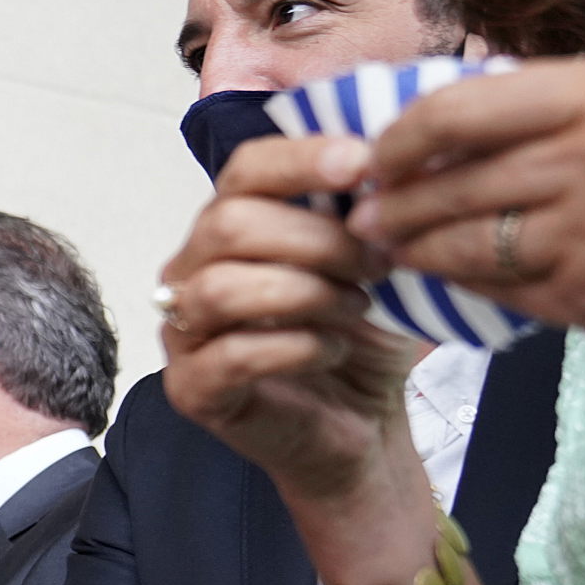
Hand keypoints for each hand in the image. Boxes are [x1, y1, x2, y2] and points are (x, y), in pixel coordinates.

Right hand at [159, 131, 426, 508]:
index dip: (300, 160)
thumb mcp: (374, 264)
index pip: (244, 171)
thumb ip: (368, 212)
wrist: (362, 427)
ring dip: (307, 293)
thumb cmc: (360, 340)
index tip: (363, 165)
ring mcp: (184, 331)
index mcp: (231, 227)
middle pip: (228, 224)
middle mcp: (192, 271)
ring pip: (222, 287)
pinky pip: (231, 355)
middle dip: (316, 239)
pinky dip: (297, 348)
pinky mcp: (192, 390)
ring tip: (355, 308)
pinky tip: (332, 351)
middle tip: (375, 264)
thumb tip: (400, 157)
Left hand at [347, 57, 584, 381]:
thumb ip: (566, 106)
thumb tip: (453, 117)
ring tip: (381, 241)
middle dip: (389, 197)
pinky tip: (431, 277)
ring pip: (460, 236)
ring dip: (407, 243)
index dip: (401, 136)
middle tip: (358, 208)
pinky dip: (452, 282)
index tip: (376, 153)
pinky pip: (493, 285)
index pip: (462, 105)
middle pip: (451, 175)